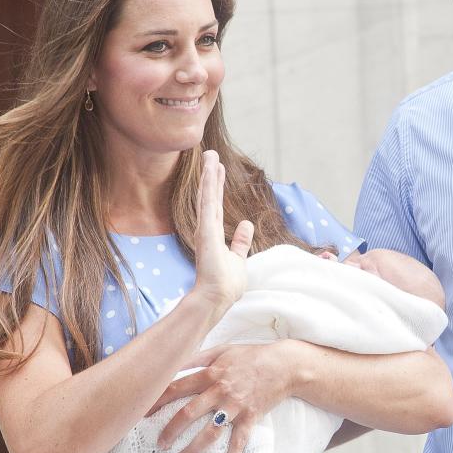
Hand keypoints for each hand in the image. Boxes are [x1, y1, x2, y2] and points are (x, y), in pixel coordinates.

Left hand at [151, 340, 299, 452]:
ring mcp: (236, 405)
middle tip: (160, 444)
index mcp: (210, 373)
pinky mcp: (251, 417)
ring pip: (211, 431)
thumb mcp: (222, 349)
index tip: (142, 413)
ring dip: (195, 448)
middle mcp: (220, 390)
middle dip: (171, 430)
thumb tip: (174, 362)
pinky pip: (239, 441)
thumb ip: (197, 356)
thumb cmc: (251, 356)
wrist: (284, 365)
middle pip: (189, 412)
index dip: (157, 400)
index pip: (176, 387)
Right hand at [191, 150, 254, 310]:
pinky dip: (209, 185)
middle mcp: (208, 228)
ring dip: (209, 174)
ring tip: (210, 154)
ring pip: (208, 195)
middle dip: (212, 175)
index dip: (217, 186)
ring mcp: (206, 228)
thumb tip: (246, 224)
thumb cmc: (226, 283)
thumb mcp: (238, 258)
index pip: (216, 205)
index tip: (217, 168)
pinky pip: (208, 203)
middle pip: (211, 196)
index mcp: (214, 234)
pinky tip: (211, 169)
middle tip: (211, 154)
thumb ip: (241, 241)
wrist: (216, 297)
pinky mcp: (206, 230)